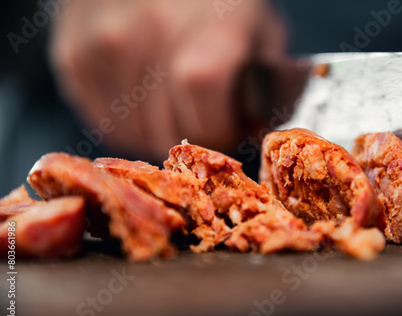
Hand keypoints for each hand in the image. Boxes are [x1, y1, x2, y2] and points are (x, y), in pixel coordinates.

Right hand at [50, 0, 286, 160]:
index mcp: (211, 34)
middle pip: (166, 135)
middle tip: (195, 112)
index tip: (222, 126)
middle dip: (186, 136)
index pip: (206, 125)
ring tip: (166, 98)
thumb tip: (256, 134)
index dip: (216, 135)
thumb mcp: (260, 28)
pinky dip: (124, 118)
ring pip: (131, 134)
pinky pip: (102, 120)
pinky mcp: (73, 55)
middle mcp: (150, 39)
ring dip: (153, 129)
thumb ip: (264, 83)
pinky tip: (139, 91)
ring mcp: (104, 47)